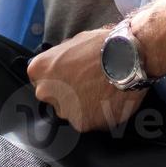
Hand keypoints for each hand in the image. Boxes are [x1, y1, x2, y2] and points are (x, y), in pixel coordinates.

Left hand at [26, 25, 147, 132]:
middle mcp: (45, 92)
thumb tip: (62, 66)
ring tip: (101, 92)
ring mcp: (63, 109)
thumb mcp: (73, 42)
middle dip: (68, 94)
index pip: (42, 80)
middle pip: (54, 98)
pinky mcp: (82, 124)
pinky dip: (98, 115)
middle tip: (88, 85)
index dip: (59, 79)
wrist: (126, 58)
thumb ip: (60, 60)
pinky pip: (88, 121)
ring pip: (71, 112)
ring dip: (83, 106)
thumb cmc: (101, 46)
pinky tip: (108, 101)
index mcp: (38, 70)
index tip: (71, 77)